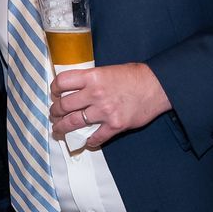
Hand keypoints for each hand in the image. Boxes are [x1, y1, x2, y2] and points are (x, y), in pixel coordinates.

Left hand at [48, 62, 171, 147]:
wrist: (158, 86)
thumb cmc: (134, 76)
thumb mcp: (108, 70)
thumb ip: (90, 80)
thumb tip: (74, 89)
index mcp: (92, 77)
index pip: (62, 82)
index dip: (54, 89)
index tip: (54, 94)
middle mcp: (95, 94)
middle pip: (64, 106)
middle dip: (55, 112)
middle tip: (54, 115)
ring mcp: (104, 111)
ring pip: (73, 123)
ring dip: (63, 128)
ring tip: (59, 130)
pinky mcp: (115, 125)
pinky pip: (95, 137)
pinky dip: (89, 141)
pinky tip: (86, 141)